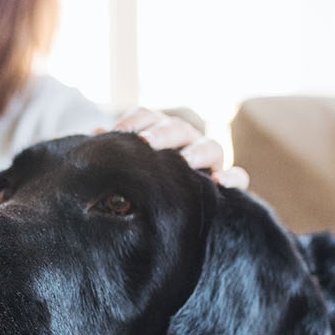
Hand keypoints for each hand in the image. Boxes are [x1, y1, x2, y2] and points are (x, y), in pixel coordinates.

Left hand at [98, 107, 250, 189]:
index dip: (134, 120)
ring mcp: (209, 160)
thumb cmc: (143, 187)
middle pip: (178, 128)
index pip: (148, 117)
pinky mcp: (227, 183)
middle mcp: (186, 141)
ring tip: (186, 161)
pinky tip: (221, 182)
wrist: (172, 217)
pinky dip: (233, 177)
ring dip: (198, 151)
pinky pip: (239, 176)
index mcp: (159, 133)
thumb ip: (117, 153)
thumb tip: (96, 136)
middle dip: (163, 133)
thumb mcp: (128, 170)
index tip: (116, 132)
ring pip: (212, 146)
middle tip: (147, 144)